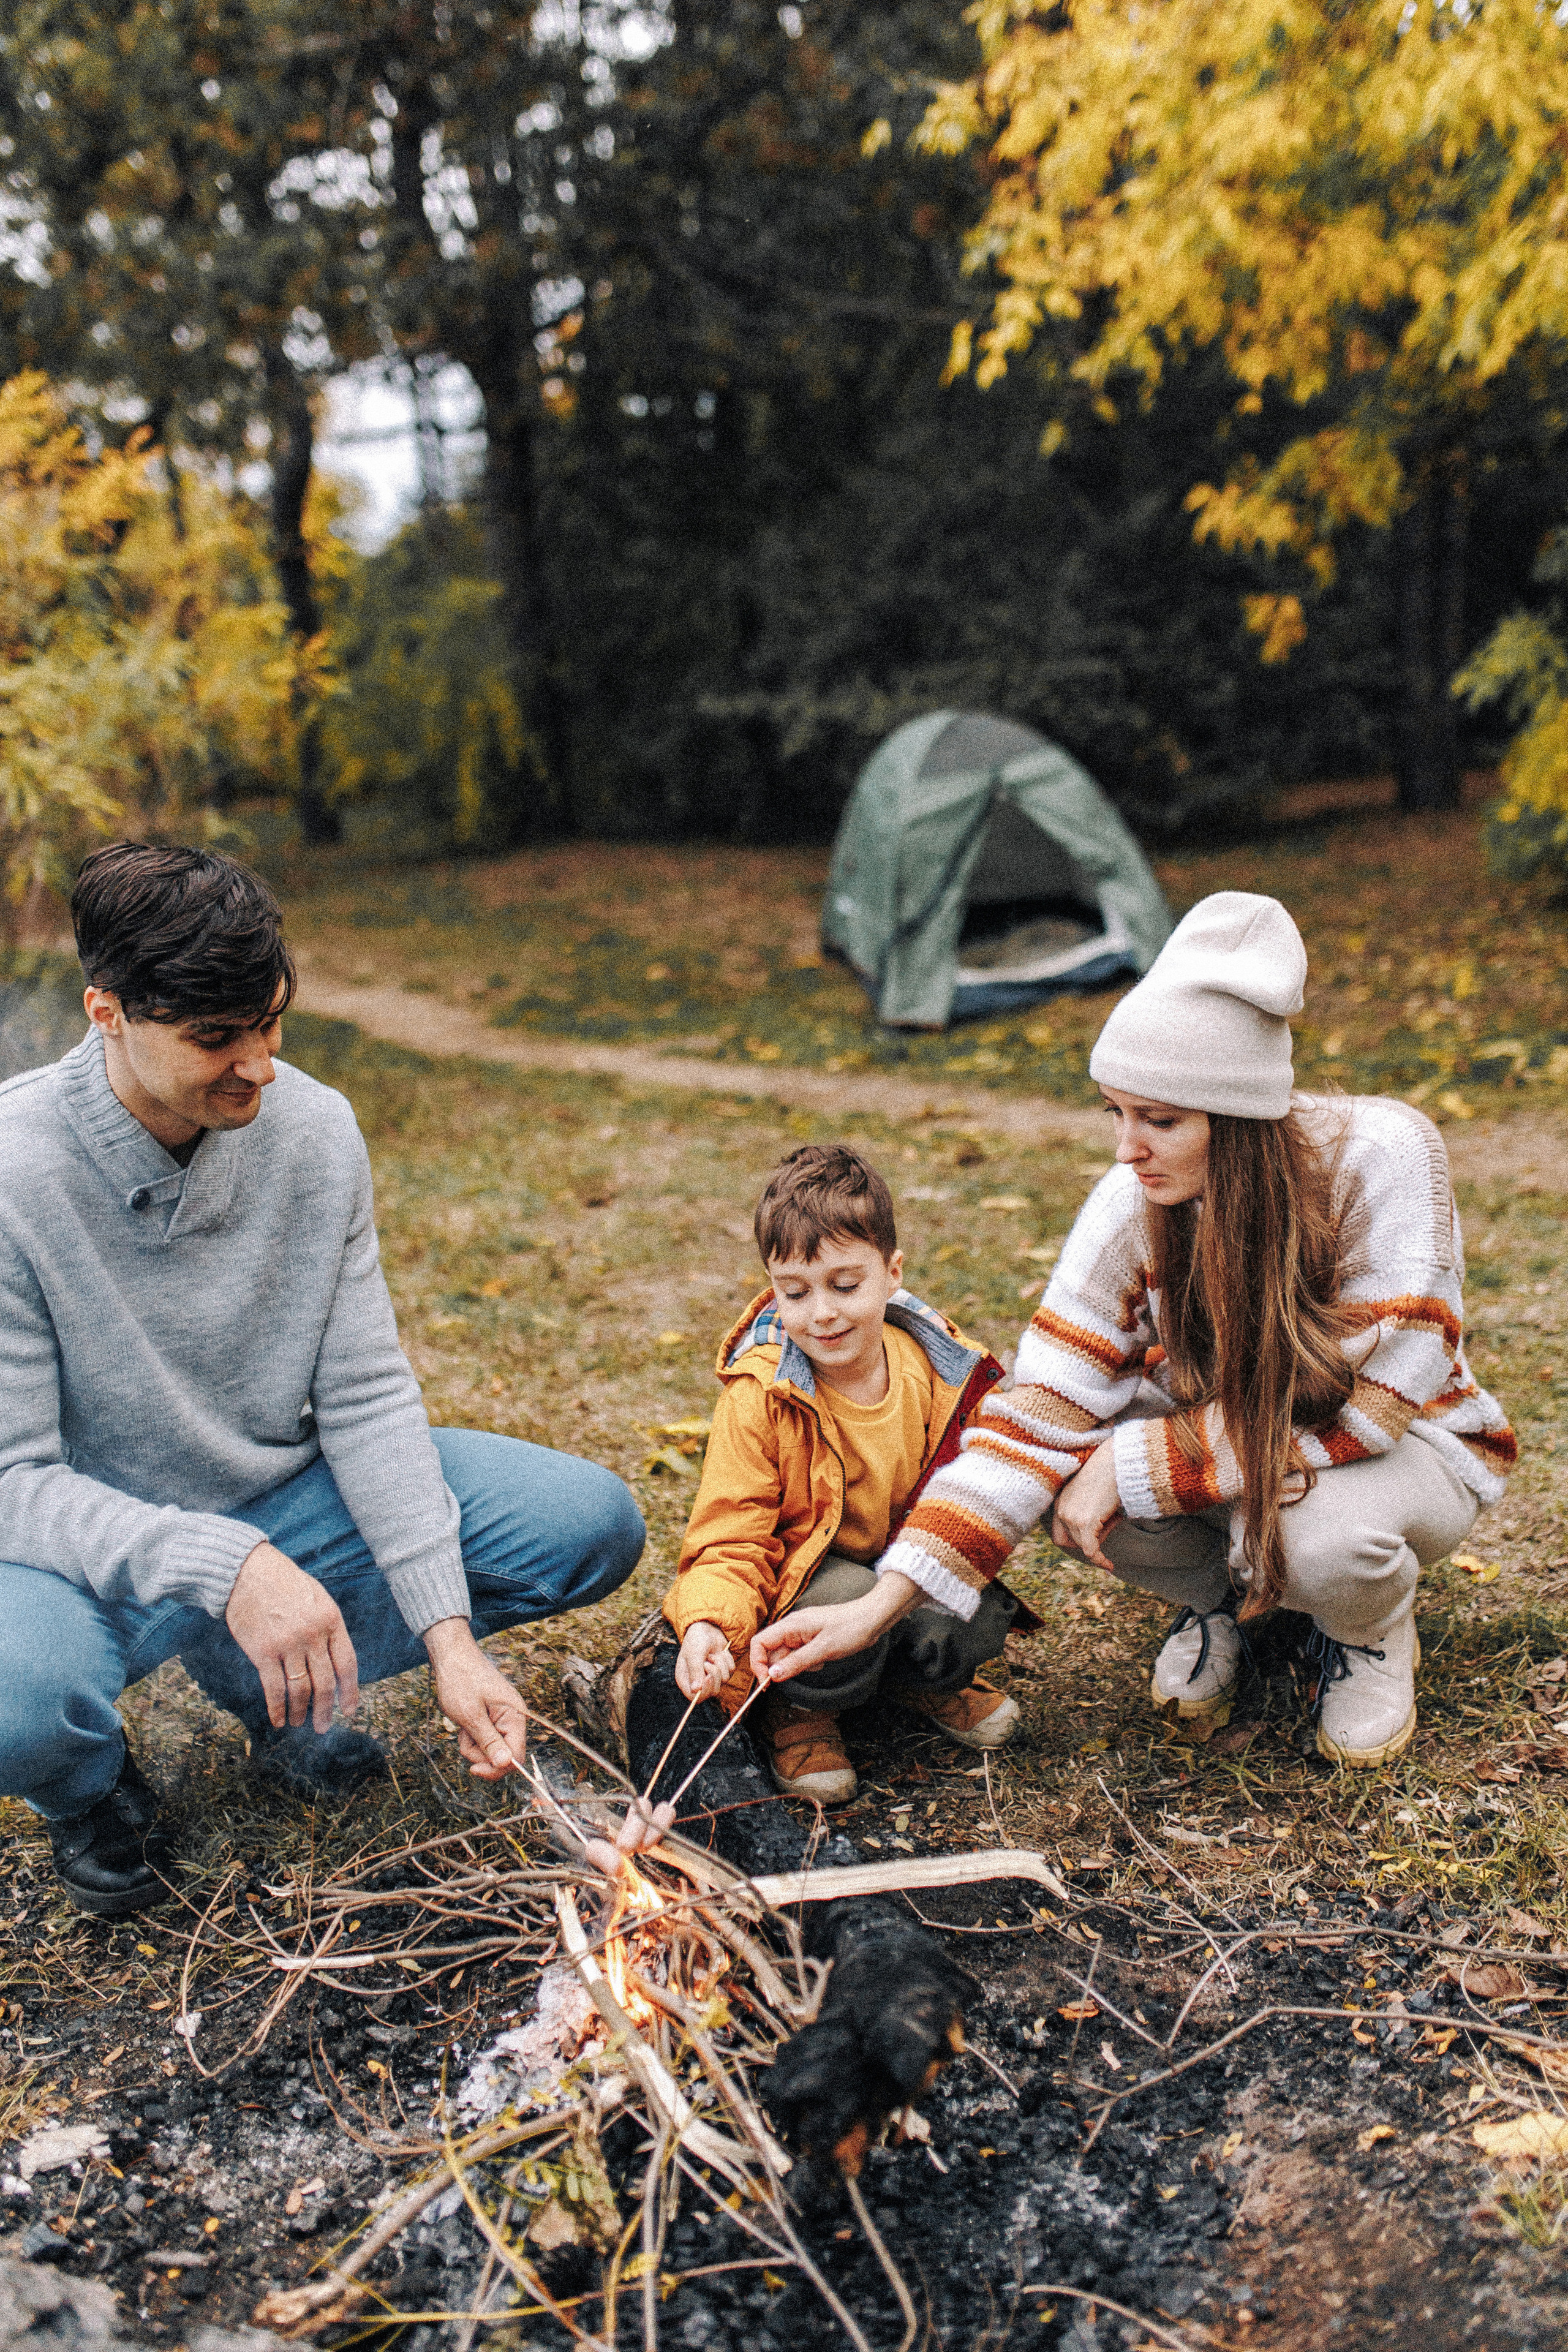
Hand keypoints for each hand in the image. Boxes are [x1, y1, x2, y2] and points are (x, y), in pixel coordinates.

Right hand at [226, 1542, 358, 1733]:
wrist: (247, 1571)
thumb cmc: (283, 1583)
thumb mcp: (317, 1597)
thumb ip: (328, 1627)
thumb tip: (335, 1662)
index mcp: (331, 1620)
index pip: (347, 1664)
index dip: (350, 1692)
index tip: (350, 1711)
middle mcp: (313, 1634)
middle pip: (325, 1683)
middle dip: (325, 1710)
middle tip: (323, 1727)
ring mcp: (288, 1644)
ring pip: (300, 1689)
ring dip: (301, 1711)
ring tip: (299, 1723)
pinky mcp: (263, 1651)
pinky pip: (274, 1688)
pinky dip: (277, 1709)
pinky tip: (278, 1720)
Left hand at [424, 1619, 528, 1778]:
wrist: (452, 1655)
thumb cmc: (460, 1680)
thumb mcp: (471, 1715)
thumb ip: (489, 1741)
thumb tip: (506, 1764)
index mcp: (515, 1716)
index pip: (516, 1756)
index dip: (496, 1768)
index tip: (473, 1769)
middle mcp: (513, 1718)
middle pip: (502, 1755)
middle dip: (480, 1754)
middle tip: (464, 1737)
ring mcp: (502, 1718)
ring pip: (490, 1749)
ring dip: (472, 1745)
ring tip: (462, 1726)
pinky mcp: (492, 1717)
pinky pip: (484, 1739)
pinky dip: (471, 1736)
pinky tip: (463, 1723)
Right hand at [676, 1621, 734, 1701]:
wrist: (707, 1626)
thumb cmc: (696, 1639)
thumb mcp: (693, 1654)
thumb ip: (695, 1671)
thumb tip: (696, 1690)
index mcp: (685, 1679)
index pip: (694, 1697)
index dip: (704, 1692)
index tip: (708, 1677)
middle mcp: (698, 1681)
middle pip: (712, 1692)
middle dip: (714, 1674)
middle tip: (708, 1660)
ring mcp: (712, 1676)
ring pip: (724, 1680)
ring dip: (720, 1664)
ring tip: (712, 1654)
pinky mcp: (723, 1670)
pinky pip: (731, 1671)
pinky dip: (727, 1660)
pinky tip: (720, 1653)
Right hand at [749, 1571, 916, 1687]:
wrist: (873, 1618)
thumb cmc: (850, 1628)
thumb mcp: (823, 1650)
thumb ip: (796, 1663)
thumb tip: (772, 1675)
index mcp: (790, 1625)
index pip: (760, 1643)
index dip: (758, 1663)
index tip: (768, 1682)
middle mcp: (792, 1627)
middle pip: (773, 1652)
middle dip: (785, 1666)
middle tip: (806, 1669)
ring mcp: (802, 1632)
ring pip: (788, 1656)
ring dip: (800, 1665)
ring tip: (821, 1660)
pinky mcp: (812, 1638)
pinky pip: (801, 1655)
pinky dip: (810, 1662)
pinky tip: (825, 1658)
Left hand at [1050, 1439, 1122, 1571]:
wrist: (1118, 1461)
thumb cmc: (1111, 1477)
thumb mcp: (1095, 1500)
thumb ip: (1090, 1519)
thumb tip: (1093, 1545)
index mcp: (1059, 1502)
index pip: (1059, 1534)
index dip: (1073, 1542)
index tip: (1088, 1546)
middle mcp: (1060, 1509)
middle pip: (1068, 1542)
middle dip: (1085, 1543)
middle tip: (1105, 1531)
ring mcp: (1070, 1516)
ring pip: (1082, 1545)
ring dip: (1099, 1541)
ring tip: (1114, 1520)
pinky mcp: (1084, 1522)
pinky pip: (1090, 1550)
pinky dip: (1099, 1560)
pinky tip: (1109, 1566)